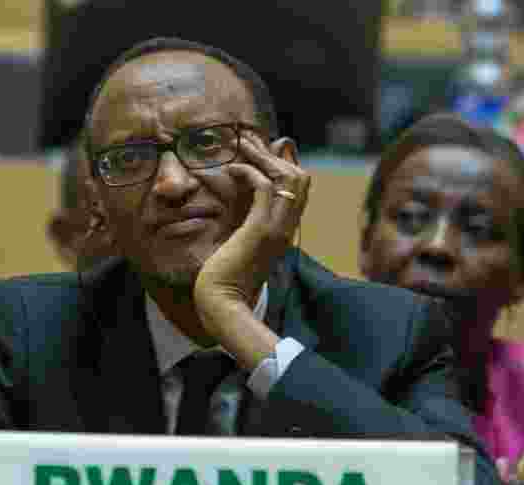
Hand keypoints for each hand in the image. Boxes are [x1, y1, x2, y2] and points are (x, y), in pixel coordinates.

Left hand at [193, 133, 309, 359]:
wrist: (223, 304)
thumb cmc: (225, 276)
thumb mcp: (239, 241)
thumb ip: (245, 218)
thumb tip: (241, 197)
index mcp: (284, 230)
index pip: (298, 188)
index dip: (282, 163)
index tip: (259, 150)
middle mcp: (287, 227)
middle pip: (300, 177)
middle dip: (275, 154)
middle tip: (248, 141)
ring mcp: (278, 228)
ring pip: (289, 177)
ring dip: (263, 156)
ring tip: (240, 147)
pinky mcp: (261, 230)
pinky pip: (265, 188)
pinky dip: (249, 172)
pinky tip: (230, 169)